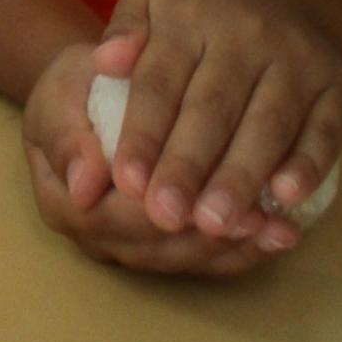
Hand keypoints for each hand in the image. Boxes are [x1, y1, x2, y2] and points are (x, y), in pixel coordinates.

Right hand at [21, 42, 281, 275]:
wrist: (94, 87)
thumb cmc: (80, 82)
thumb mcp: (62, 88)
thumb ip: (69, 132)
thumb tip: (85, 185)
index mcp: (62, 201)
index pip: (109, 218)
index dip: (151, 211)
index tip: (194, 195)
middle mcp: (96, 236)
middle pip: (154, 248)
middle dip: (207, 235)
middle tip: (256, 216)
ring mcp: (132, 245)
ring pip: (185, 259)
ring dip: (233, 247)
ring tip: (279, 228)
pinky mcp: (167, 244)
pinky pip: (205, 259)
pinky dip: (243, 249)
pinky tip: (279, 233)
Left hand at [98, 0, 341, 243]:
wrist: (288, 2)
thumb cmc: (200, 17)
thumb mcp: (151, 2)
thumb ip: (123, 32)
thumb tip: (104, 62)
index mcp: (191, 14)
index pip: (161, 80)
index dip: (143, 133)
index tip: (126, 182)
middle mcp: (247, 32)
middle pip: (212, 107)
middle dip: (187, 166)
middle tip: (165, 216)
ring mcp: (299, 59)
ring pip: (267, 124)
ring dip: (240, 177)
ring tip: (214, 223)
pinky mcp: (339, 87)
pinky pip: (325, 130)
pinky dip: (307, 164)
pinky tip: (285, 198)